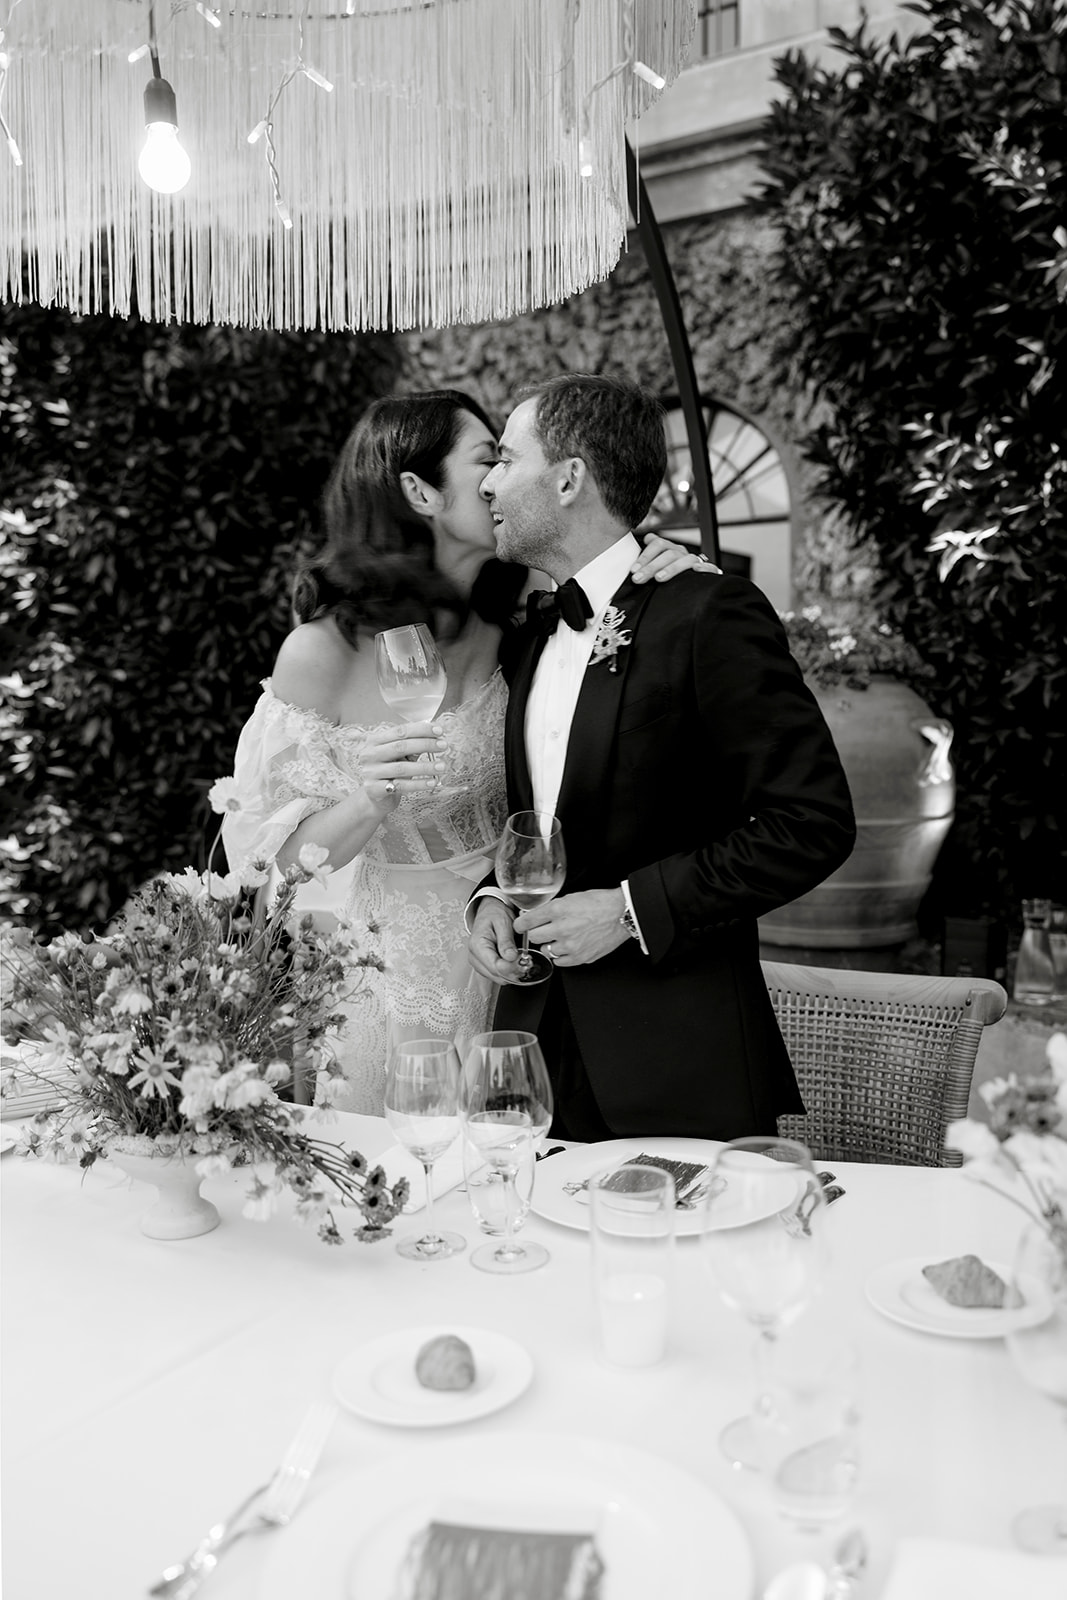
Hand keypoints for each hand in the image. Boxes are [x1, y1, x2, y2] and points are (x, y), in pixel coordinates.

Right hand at [359, 721, 457, 810]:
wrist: (373, 796)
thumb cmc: (389, 771)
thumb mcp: (398, 755)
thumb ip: (412, 746)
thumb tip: (434, 738)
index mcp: (375, 741)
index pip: (400, 731)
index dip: (421, 730)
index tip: (439, 731)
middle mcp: (369, 754)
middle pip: (400, 747)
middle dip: (425, 745)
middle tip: (443, 746)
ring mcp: (370, 772)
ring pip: (402, 768)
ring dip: (425, 766)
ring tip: (442, 766)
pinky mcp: (374, 789)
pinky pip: (400, 786)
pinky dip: (418, 784)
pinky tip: (432, 782)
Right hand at [467, 896, 523, 982]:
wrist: (489, 913)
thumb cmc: (494, 915)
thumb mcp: (503, 922)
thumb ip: (506, 940)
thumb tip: (511, 957)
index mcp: (477, 945)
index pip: (495, 966)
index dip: (513, 967)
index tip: (525, 960)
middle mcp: (475, 957)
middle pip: (497, 975)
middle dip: (515, 971)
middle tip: (528, 960)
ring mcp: (479, 964)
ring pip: (499, 979)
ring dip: (513, 973)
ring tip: (523, 960)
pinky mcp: (485, 968)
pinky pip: (499, 976)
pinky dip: (510, 972)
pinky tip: (516, 962)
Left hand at [514, 889, 630, 965]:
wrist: (621, 914)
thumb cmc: (600, 903)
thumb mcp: (571, 898)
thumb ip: (552, 908)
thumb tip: (535, 916)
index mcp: (558, 910)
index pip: (527, 921)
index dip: (521, 924)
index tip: (520, 925)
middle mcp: (562, 928)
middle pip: (534, 938)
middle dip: (537, 933)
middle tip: (544, 929)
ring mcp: (571, 945)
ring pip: (546, 950)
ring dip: (550, 944)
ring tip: (561, 937)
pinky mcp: (580, 957)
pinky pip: (560, 962)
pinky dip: (561, 955)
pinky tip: (568, 946)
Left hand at [631, 532, 720, 582]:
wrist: (690, 588)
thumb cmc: (668, 575)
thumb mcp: (655, 566)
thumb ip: (648, 556)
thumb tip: (645, 539)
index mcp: (669, 549)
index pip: (658, 544)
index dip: (645, 556)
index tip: (633, 570)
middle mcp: (682, 553)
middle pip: (668, 553)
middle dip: (651, 566)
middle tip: (638, 578)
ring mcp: (695, 561)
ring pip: (685, 560)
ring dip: (671, 568)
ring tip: (659, 578)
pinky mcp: (708, 571)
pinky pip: (710, 567)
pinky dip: (704, 567)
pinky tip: (695, 571)